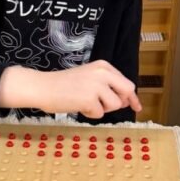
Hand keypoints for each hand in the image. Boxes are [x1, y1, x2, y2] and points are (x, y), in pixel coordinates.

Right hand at [0, 62, 141, 117]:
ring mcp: (97, 85)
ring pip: (114, 105)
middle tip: (105, 106)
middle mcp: (103, 73)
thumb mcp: (88, 78)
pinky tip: (78, 106)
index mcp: (103, 66)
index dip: (131, 97)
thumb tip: (124, 101)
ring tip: (84, 103)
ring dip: (101, 109)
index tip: (137, 106)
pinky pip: (100, 113)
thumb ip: (106, 85)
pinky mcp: (90, 99)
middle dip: (119, 102)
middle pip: (126, 91)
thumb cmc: (62, 85)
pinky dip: (90, 114)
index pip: (125, 82)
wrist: (43, 87)